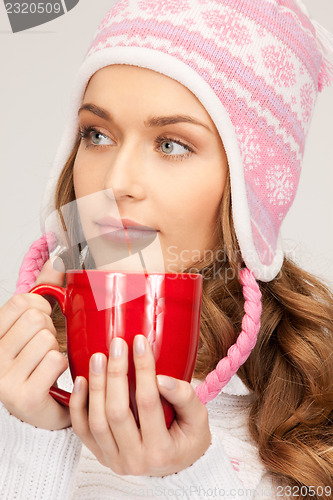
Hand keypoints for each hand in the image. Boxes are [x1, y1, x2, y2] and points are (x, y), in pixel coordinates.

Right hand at [0, 258, 70, 429]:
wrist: (45, 408)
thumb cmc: (41, 362)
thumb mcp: (39, 322)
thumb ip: (47, 289)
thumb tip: (58, 258)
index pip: (23, 302)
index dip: (42, 309)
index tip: (40, 324)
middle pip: (37, 320)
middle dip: (52, 330)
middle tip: (47, 348)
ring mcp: (3, 379)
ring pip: (48, 340)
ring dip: (58, 350)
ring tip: (49, 364)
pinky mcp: (23, 397)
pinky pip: (55, 361)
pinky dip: (62, 366)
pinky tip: (54, 377)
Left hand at [69, 335, 210, 475]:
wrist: (176, 468)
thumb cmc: (189, 438)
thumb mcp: (198, 418)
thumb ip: (184, 397)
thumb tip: (161, 378)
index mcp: (161, 451)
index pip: (148, 403)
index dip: (143, 370)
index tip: (140, 342)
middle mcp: (134, 460)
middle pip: (117, 412)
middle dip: (115, 374)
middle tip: (117, 344)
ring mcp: (114, 460)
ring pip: (96, 421)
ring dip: (96, 386)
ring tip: (98, 357)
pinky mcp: (100, 455)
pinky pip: (82, 430)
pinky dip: (78, 404)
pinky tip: (80, 380)